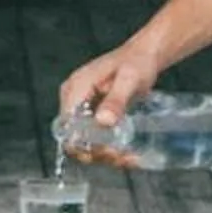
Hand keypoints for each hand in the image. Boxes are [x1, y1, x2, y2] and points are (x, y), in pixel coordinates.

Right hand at [56, 40, 161, 162]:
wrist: (145, 56)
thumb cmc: (137, 61)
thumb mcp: (129, 79)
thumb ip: (116, 99)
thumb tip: (103, 121)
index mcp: (76, 88)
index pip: (66, 126)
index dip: (83, 144)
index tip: (107, 151)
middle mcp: (73, 99)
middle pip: (74, 137)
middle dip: (97, 152)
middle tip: (121, 156)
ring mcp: (81, 107)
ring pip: (84, 141)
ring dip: (104, 154)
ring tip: (128, 157)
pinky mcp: (92, 113)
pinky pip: (94, 137)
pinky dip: (108, 147)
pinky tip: (126, 153)